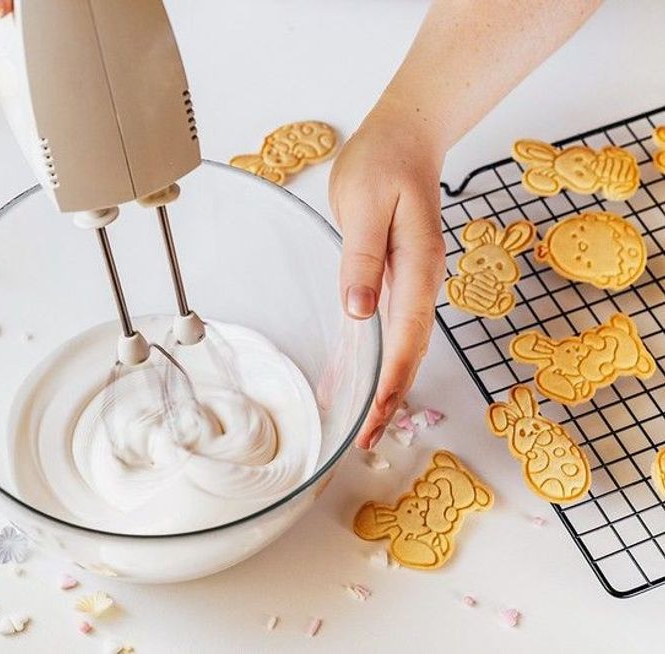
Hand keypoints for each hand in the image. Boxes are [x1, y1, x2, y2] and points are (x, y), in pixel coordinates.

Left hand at [329, 111, 445, 448]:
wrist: (404, 138)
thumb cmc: (383, 164)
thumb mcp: (365, 205)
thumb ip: (363, 258)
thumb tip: (361, 311)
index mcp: (418, 267)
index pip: (406, 338)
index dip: (391, 384)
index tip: (373, 420)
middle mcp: (422, 281)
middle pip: (410, 352)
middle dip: (391, 398)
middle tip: (366, 439)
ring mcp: (414, 280)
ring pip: (404, 344)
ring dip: (388, 384)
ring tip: (366, 421)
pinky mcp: (401, 276)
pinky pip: (393, 327)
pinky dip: (382, 358)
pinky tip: (365, 375)